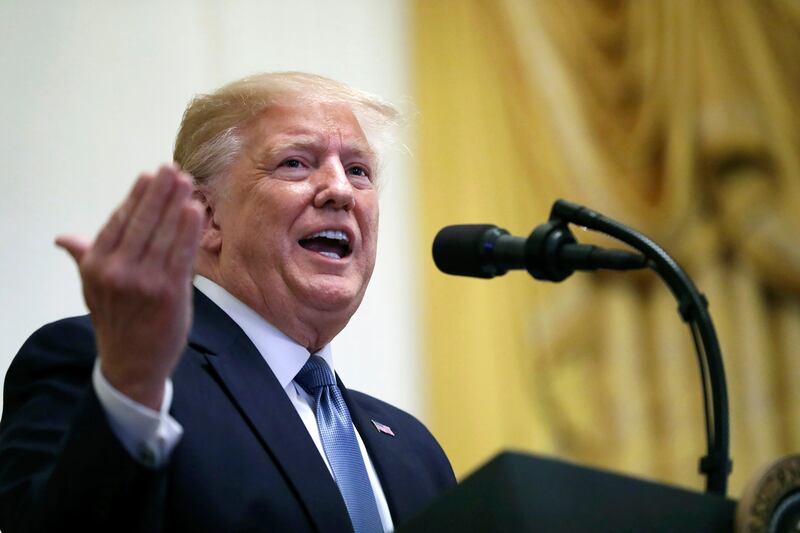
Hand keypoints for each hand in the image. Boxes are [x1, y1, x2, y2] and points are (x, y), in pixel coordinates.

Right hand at [56, 164, 203, 409]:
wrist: (132, 364)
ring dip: (176, 204)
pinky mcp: (169, 293)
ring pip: (163, 234)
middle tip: (172, 169)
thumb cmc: (117, 321)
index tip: (149, 175)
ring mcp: (143, 282)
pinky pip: (180, 254)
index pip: (119, 221)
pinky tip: (195, 210)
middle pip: (142, 222)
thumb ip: (85, 257)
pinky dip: (188, 231)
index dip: (136, 197)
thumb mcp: (93, 288)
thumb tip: (63, 238)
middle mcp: (116, 271)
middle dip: (159, 193)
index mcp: (96, 265)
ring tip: (186, 182)